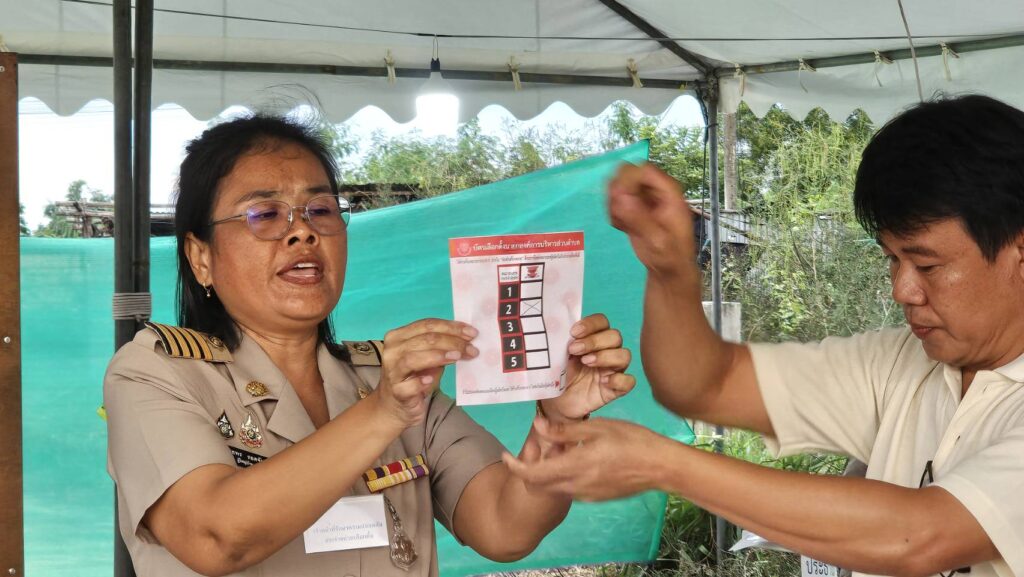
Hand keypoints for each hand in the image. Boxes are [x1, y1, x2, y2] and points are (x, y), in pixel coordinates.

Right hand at [374, 318, 478, 427]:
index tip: (472, 333)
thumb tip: (467, 339)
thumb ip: (442, 346)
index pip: (427, 325)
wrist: (397, 405)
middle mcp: (392, 351)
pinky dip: (421, 382)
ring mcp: (392, 372)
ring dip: (439, 356)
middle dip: (452, 342)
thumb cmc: (415, 377)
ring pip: (413, 358)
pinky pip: (409, 385)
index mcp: (399, 336)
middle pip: (424, 339)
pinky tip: (431, 380)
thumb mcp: (428, 357)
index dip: (451, 327)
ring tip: (458, 357)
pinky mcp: (397, 392)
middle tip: (472, 348)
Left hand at [503, 417, 667, 500]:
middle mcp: (577, 486)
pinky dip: (562, 477)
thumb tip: (537, 424)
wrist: (659, 466)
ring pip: (553, 488)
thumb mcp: (597, 428)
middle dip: (527, 471)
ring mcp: (586, 495)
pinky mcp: (595, 498)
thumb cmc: (632, 440)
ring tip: (556, 449)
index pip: (533, 474)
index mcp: (576, 466)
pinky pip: (569, 490)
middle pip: (539, 486)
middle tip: (531, 449)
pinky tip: (574, 459)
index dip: (515, 466)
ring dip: (546, 474)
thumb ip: (564, 430)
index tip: (505, 456)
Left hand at [540, 313, 634, 421]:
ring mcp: (612, 370)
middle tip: (574, 350)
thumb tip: (559, 327)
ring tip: (586, 362)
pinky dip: (619, 379)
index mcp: (593, 338)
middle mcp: (606, 351)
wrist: (555, 402)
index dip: (591, 324)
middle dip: (594, 341)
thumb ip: (561, 341)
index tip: (573, 332)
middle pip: (615, 336)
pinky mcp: (615, 390)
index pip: (602, 322)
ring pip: (625, 355)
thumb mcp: (555, 355)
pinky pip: (629, 381)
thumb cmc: (557, 375)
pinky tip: (603, 382)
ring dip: (605, 356)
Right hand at [608, 163, 694, 277]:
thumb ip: (639, 218)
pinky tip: (624, 229)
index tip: (619, 201)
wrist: (668, 270)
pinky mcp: (633, 207)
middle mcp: (655, 190)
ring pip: (617, 187)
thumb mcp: (657, 241)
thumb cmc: (671, 256)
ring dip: (614, 206)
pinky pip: (614, 201)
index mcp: (669, 192)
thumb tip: (619, 195)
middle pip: (627, 174)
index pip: (643, 170)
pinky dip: (614, 215)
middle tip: (619, 217)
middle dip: (618, 195)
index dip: (627, 182)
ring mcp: (643, 197)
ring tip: (623, 226)